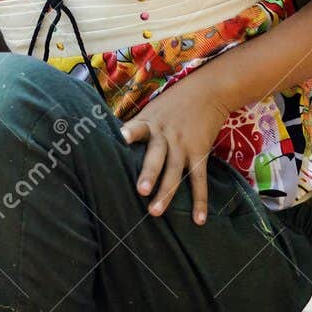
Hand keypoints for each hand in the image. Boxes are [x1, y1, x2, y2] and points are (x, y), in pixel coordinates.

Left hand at [119, 73, 232, 224]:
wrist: (207, 91)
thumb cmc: (171, 104)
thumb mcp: (150, 110)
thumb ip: (133, 128)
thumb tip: (104, 141)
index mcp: (149, 123)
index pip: (137, 128)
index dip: (129, 134)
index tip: (121, 139)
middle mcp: (165, 135)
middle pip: (157, 156)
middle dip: (149, 173)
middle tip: (141, 191)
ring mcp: (183, 145)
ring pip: (175, 172)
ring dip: (167, 192)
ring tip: (155, 212)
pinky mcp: (199, 153)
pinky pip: (199, 179)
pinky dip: (200, 200)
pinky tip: (198, 220)